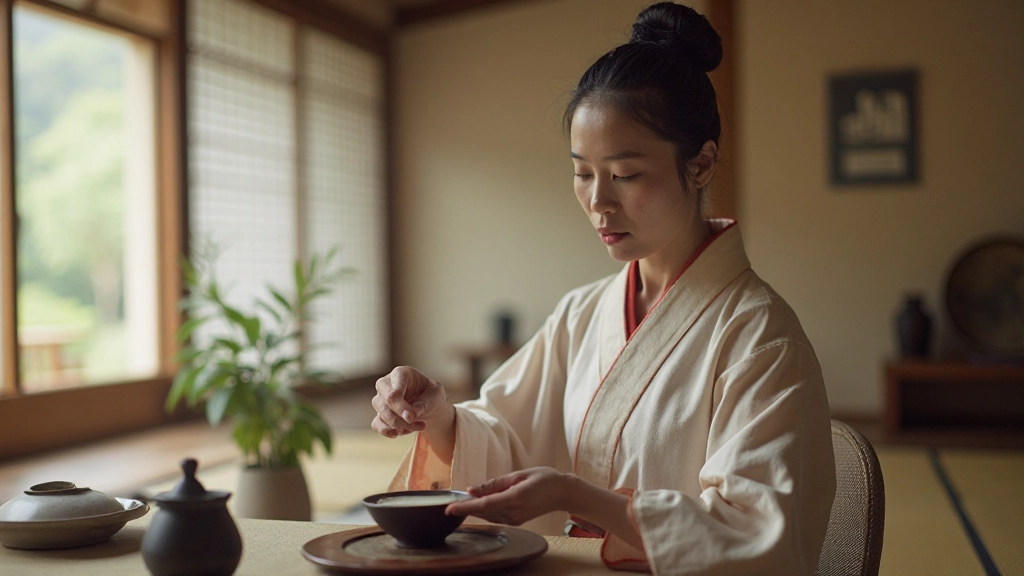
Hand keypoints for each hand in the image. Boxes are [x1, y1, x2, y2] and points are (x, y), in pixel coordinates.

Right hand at [371, 366, 447, 437]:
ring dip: (401, 426)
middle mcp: (385, 384)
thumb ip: (426, 402)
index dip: (401, 406)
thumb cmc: (430, 393)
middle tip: (420, 425)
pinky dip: (389, 431)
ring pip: (382, 415)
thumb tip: (413, 414)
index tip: (411, 417)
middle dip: (400, 418)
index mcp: (399, 374)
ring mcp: (380, 399)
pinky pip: (376, 424)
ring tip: (420, 426)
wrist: (427, 403)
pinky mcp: (379, 413)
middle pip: (385, 403)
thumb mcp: (436, 394)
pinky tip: (403, 432)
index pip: (394, 391)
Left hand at [445, 467, 571, 525]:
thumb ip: (494, 484)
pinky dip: (484, 510)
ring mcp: (515, 519)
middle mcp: (513, 513)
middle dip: (465, 507)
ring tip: (459, 501)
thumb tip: (472, 489)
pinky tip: (478, 503)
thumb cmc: (544, 479)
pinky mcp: (516, 521)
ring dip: (473, 509)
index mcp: (515, 498)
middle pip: (482, 512)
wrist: (563, 493)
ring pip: (487, 515)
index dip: (464, 507)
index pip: (484, 505)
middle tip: (449, 501)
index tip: (448, 508)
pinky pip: (494, 516)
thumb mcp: (518, 475)